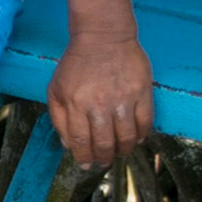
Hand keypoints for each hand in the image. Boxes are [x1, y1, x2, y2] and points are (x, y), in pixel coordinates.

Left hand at [47, 35, 153, 168]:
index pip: (80, 141)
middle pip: (104, 143)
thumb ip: (58, 118)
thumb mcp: (55, 89)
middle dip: (103, 158)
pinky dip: (141, 135)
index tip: (86, 164)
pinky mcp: (142, 93)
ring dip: (123, 150)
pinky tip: (135, 139)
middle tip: (103, 161)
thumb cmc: (76, 65)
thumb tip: (68, 145)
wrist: (103, 38)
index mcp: (74, 104)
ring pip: (126, 137)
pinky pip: (145, 123)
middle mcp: (98, 104)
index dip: (83, 157)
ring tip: (119, 152)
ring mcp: (122, 99)